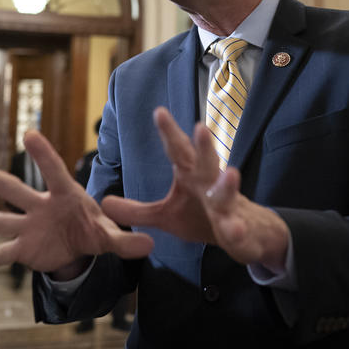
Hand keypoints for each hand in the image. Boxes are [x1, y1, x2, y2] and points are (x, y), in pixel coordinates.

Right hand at [0, 130, 153, 278]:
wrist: (80, 245)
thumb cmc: (94, 228)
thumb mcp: (110, 236)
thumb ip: (126, 240)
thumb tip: (151, 245)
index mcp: (66, 195)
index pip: (54, 173)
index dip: (43, 156)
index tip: (29, 134)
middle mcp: (41, 207)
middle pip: (16, 191)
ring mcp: (29, 228)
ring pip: (0, 222)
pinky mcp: (23, 249)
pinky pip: (3, 254)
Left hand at [102, 108, 289, 271]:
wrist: (245, 235)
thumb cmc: (203, 217)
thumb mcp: (166, 216)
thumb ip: (137, 211)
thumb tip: (104, 203)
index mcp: (192, 176)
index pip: (179, 151)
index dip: (170, 133)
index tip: (159, 112)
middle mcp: (211, 185)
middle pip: (208, 162)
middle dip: (205, 146)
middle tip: (201, 128)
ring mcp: (228, 207)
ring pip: (227, 193)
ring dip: (228, 185)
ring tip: (231, 174)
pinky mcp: (239, 230)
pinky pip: (237, 230)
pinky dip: (237, 230)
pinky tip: (235, 231)